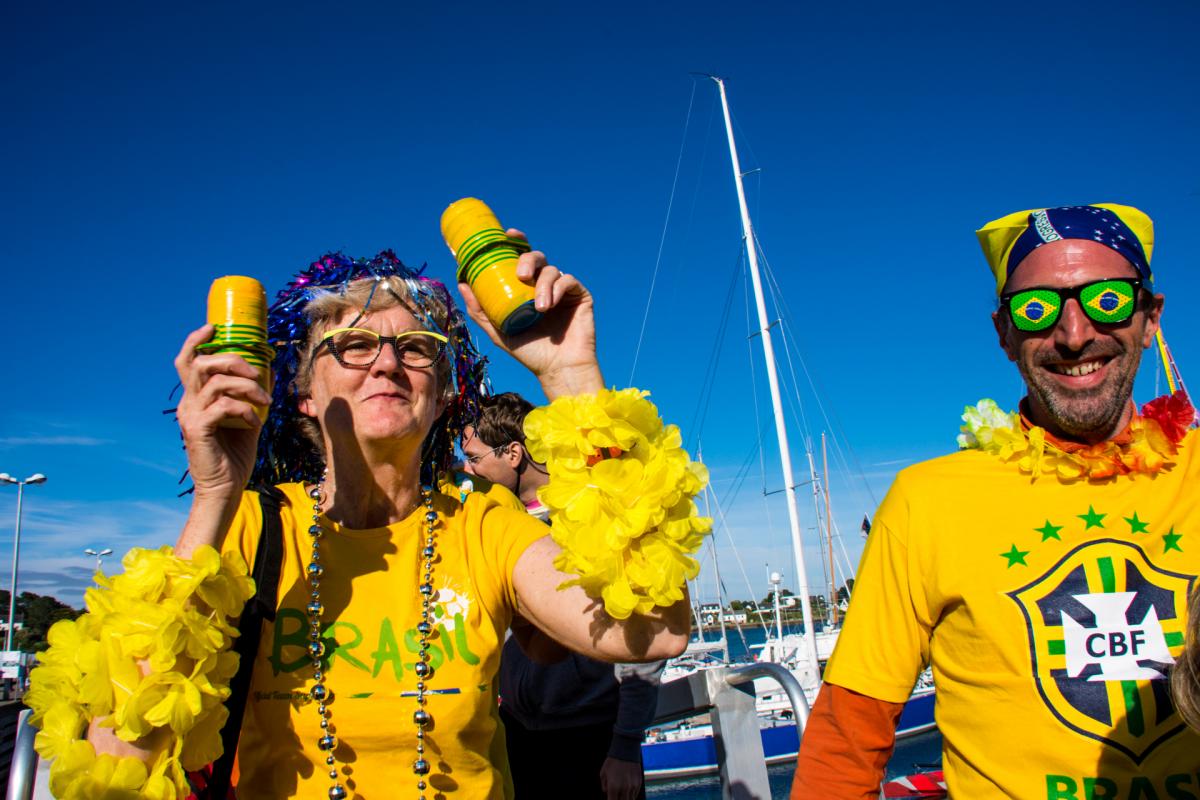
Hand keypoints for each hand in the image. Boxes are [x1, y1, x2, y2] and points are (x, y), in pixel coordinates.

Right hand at [174, 324, 270, 504]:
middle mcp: (188, 403)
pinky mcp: (198, 430)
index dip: (196, 340)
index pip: (187, 361)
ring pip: (216, 382)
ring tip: (265, 401)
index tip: (214, 327)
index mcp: (196, 398)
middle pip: (202, 364)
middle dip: (233, 360)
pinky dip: (244, 409)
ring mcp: (191, 416)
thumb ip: (252, 396)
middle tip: (257, 373)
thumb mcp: (248, 419)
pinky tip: (254, 421)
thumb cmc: (235, 455)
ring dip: (247, 386)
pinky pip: (223, 406)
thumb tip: (269, 373)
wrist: (226, 488)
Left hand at [457, 229, 603, 398]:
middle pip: (537, 257)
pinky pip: (568, 280)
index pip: (521, 258)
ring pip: (552, 270)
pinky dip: (557, 288)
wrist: (557, 369)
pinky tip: (550, 305)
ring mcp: (562, 290)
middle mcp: (544, 285)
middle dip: (528, 259)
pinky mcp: (580, 296)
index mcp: (526, 289)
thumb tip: (462, 283)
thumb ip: (480, 310)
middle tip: (521, 275)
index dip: (516, 242)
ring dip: (543, 284)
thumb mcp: (498, 332)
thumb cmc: (530, 352)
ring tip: (538, 308)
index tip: (508, 235)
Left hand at [599, 756, 642, 799]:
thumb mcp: (603, 772)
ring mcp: (632, 786)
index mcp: (613, 787)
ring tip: (622, 795)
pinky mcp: (638, 783)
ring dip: (625, 798)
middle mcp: (624, 789)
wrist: (626, 750)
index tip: (610, 799)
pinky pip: (635, 794)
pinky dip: (631, 795)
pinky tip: (627, 792)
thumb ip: (604, 785)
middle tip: (616, 796)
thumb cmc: (613, 761)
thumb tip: (606, 791)